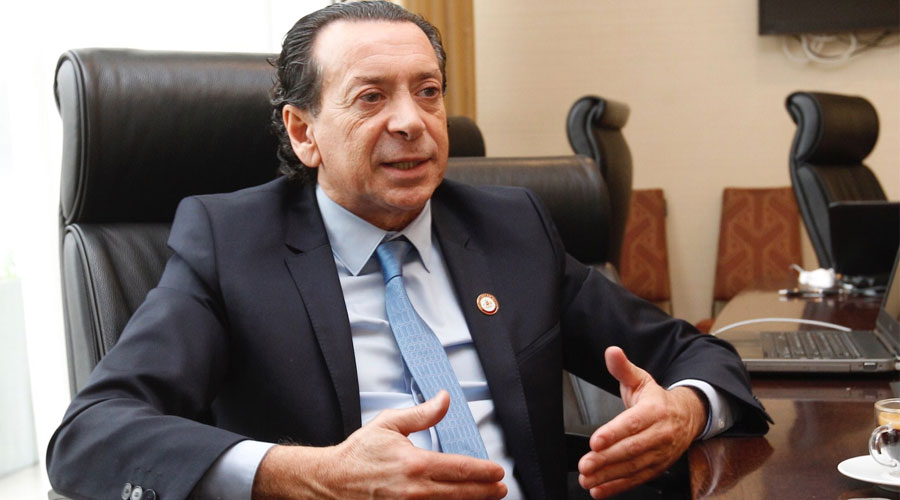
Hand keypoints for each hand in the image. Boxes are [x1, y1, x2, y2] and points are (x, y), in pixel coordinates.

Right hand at [253, 390, 506, 498]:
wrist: (331, 481)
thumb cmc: (359, 454)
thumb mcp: (389, 425)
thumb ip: (422, 414)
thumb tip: (445, 399)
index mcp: (415, 464)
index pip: (460, 469)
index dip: (483, 472)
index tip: (498, 472)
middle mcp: (415, 491)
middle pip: (461, 493)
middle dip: (485, 492)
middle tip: (500, 489)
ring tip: (486, 499)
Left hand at [577, 346, 705, 498]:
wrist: (687, 417)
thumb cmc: (657, 399)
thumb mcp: (641, 379)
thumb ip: (623, 368)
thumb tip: (612, 352)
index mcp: (655, 410)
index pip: (633, 423)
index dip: (614, 433)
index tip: (595, 441)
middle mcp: (660, 434)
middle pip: (632, 449)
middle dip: (606, 459)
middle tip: (585, 464)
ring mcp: (660, 454)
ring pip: (633, 467)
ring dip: (608, 476)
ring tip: (587, 478)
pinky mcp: (657, 468)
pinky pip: (637, 479)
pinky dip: (617, 487)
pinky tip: (599, 490)